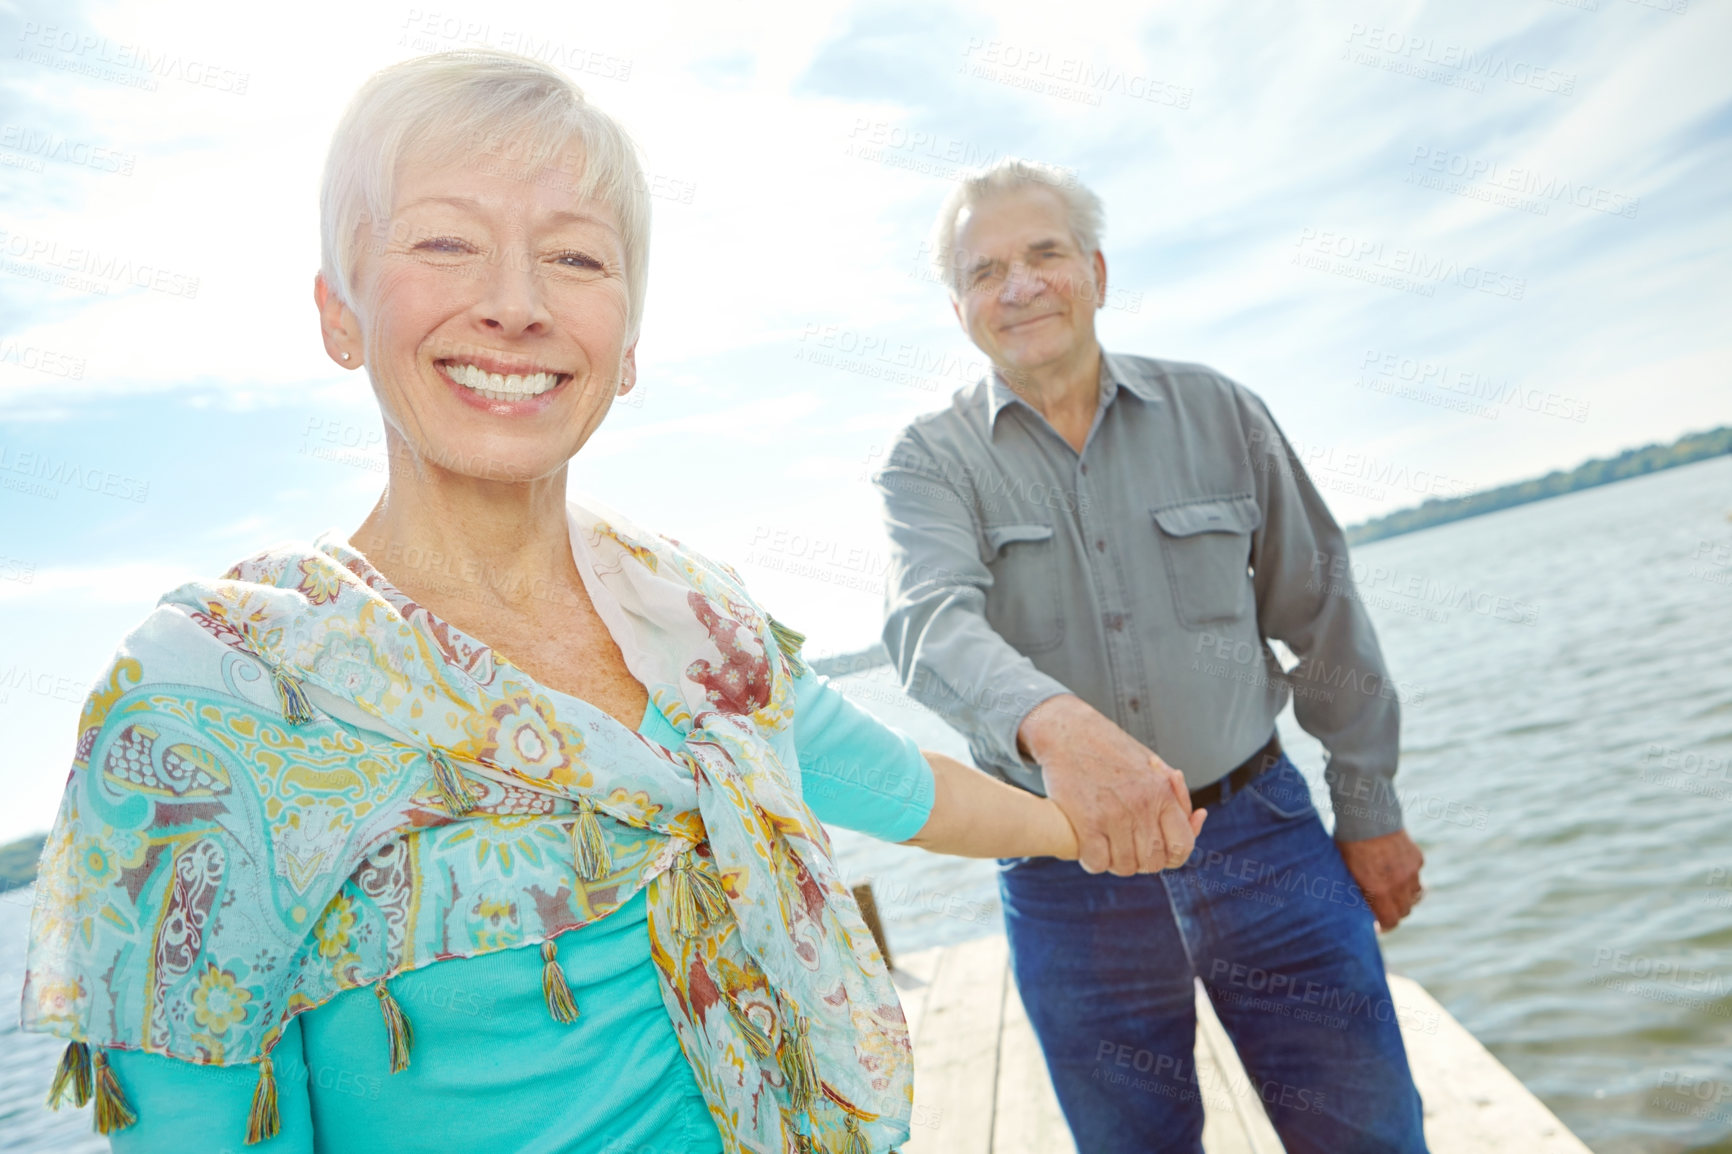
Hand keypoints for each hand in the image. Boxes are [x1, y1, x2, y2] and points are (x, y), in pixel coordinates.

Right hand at [1019, 695, 1206, 875]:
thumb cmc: (1110, 749)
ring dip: (1115, 862)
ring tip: (1106, 846)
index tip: (1157, 850)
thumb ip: (1174, 794)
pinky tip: (1089, 848)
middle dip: (1141, 861)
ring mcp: (1114, 815)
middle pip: (1153, 862)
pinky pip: (1097, 863)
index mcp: (1162, 791)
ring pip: (1125, 866)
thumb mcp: (1151, 764)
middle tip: (1127, 848)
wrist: (1067, 731)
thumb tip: (1196, 819)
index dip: (1172, 857)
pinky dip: (1093, 861)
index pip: (1182, 845)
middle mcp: (1142, 805)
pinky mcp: (1085, 822)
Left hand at [1335, 830, 1424, 930]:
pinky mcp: (1417, 858)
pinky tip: (1394, 871)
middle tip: (1380, 909)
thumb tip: (1358, 908)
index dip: (1383, 927)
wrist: (1365, 812)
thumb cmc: (1347, 842)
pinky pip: (1416, 877)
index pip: (1391, 922)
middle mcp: (1399, 884)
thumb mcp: (1344, 871)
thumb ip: (1356, 892)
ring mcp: (1411, 871)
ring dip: (1404, 898)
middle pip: (1404, 912)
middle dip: (1393, 913)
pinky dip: (1408, 879)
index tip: (1374, 925)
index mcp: (1378, 890)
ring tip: (1389, 892)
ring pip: (1414, 896)